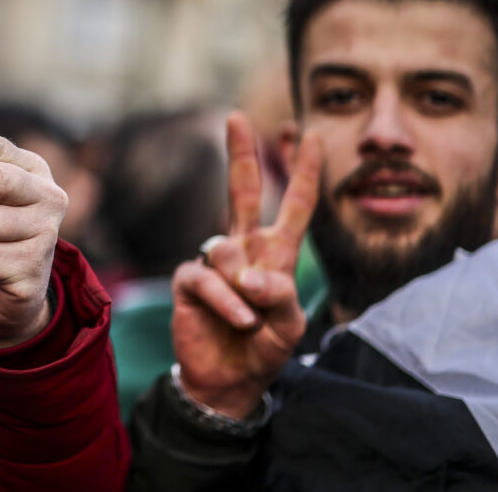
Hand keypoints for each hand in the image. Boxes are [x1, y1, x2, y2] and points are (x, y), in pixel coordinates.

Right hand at [170, 112, 321, 418]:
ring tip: (252, 319)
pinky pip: (207, 278)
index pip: (294, 204)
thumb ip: (280, 296)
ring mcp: (215, 263)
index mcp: (277, 253)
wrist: (228, 381)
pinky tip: (239, 320)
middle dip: (242, 154)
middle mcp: (245, 249)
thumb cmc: (263, 349)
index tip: (307, 134)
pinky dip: (226, 301)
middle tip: (237, 117)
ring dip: (243, 285)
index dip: (302, 170)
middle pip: (242, 192)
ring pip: (225, 247)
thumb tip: (251, 275)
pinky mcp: (190, 281)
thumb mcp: (290, 326)